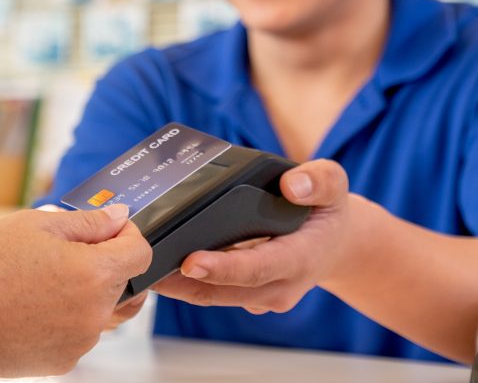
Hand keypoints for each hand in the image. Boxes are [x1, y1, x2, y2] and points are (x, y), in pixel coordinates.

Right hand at [0, 205, 151, 376]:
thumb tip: (119, 217)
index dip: (128, 236)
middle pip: (124, 284)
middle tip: (69, 254)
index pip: (141, 253)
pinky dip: (66, 318)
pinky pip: (79, 334)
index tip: (110, 232)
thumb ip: (87, 222)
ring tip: (43, 280)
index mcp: (93, 274)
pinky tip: (34, 305)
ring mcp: (79, 341)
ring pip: (102, 311)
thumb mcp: (36, 225)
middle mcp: (94, 313)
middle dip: (106, 265)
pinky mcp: (62, 361)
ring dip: (86, 293)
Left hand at [153, 159, 351, 313]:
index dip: (224, 267)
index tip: (192, 261)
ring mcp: (261, 296)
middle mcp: (279, 286)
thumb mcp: (335, 184)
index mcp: (300, 258)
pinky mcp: (245, 296)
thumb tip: (293, 186)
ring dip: (177, 285)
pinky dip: (184, 283)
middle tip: (146, 263)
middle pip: (225, 289)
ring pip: (212, 296)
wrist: (337, 243)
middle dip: (184, 280)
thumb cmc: (328, 211)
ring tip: (141, 265)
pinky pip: (211, 293)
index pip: (258, 268)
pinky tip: (157, 265)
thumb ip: (319, 181)